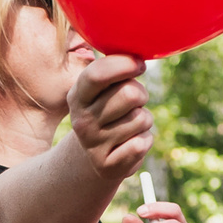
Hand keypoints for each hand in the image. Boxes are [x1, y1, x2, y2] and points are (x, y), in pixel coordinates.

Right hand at [66, 53, 153, 183]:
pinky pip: (143, 143)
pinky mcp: (108, 166)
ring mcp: (94, 145)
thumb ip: (115, 70)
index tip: (139, 65)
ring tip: (129, 124)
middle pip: (130, 94)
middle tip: (134, 101)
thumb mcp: (103, 89)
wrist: (95, 156)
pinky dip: (145, 140)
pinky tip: (130, 143)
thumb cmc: (107, 110)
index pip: (98, 74)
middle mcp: (81, 121)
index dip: (125, 64)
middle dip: (141, 94)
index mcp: (77, 96)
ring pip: (141, 119)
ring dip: (143, 119)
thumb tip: (137, 56)